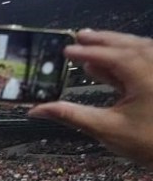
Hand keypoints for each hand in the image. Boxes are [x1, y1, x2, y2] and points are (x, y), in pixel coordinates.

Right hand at [29, 30, 152, 167]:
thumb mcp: (105, 129)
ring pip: (139, 49)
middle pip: (130, 45)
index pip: (116, 57)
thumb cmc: (146, 143)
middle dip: (103, 40)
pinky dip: (125, 57)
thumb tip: (38, 110)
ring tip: (90, 44)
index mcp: (147, 78)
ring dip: (114, 45)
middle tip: (79, 36)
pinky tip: (106, 64)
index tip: (67, 50)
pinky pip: (144, 60)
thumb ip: (71, 115)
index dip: (90, 52)